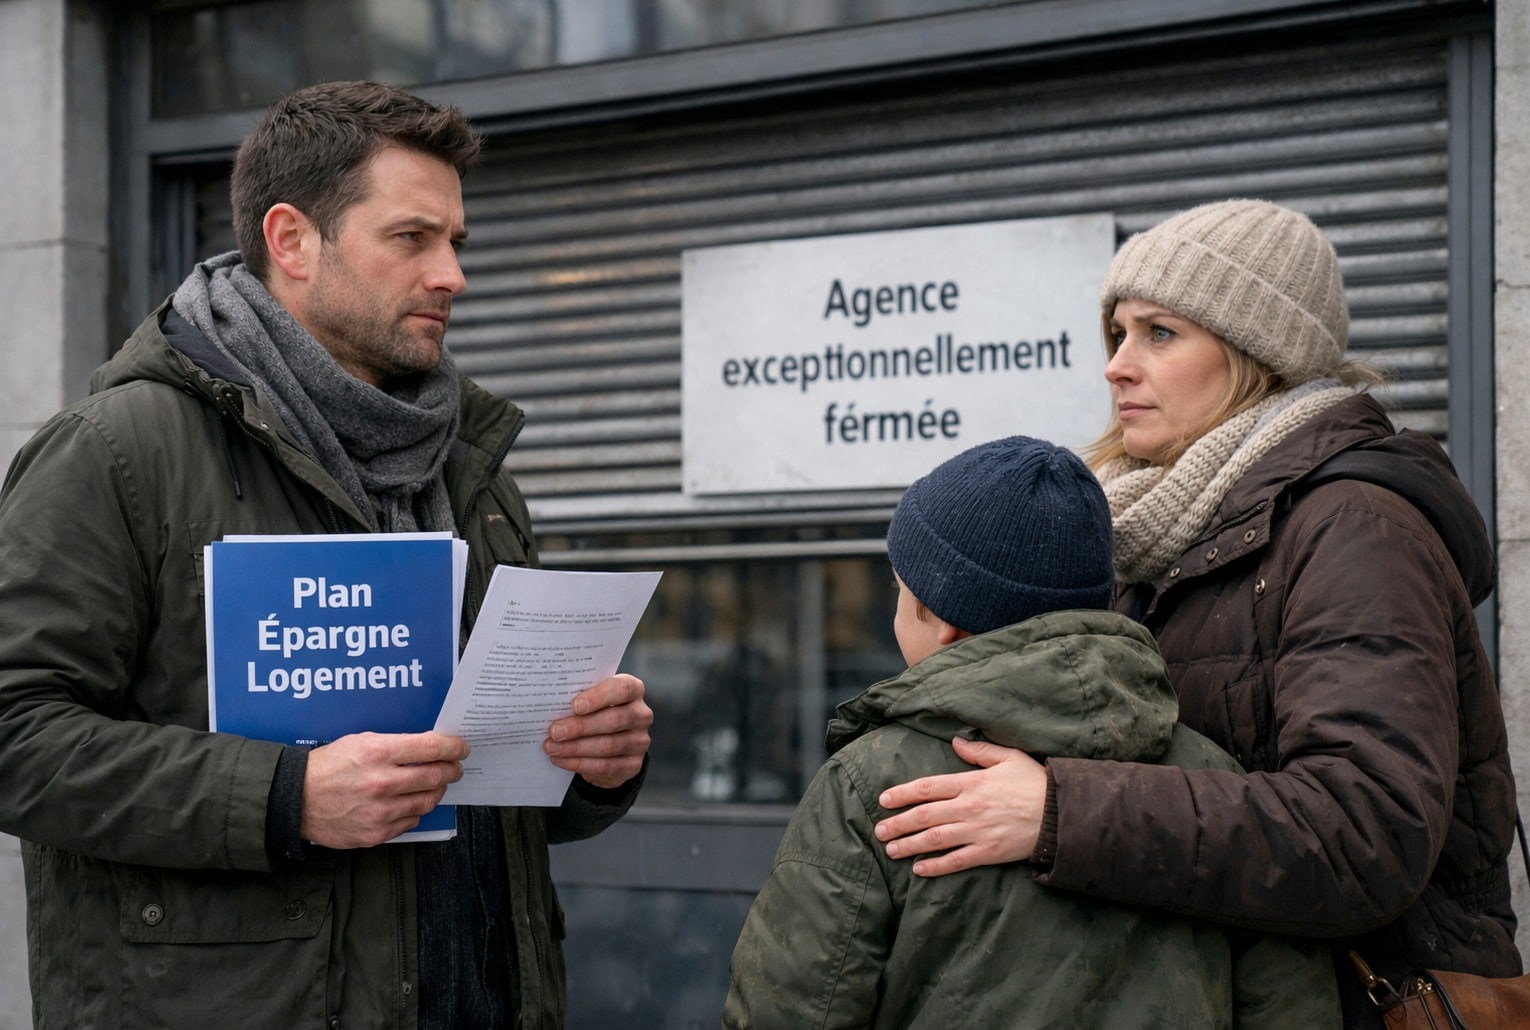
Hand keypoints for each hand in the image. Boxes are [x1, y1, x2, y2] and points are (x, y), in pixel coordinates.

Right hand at [301, 731, 467, 848]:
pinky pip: (411, 821)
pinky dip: (415, 811)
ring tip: (433, 784)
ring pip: (427, 801)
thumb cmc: (329, 766)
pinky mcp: (376, 832)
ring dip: (436, 791)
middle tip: (454, 767)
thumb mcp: (360, 741)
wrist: (296, 799)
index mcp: (378, 752)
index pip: (432, 748)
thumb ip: (395, 744)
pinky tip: (410, 802)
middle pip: (436, 776)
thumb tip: (430, 747)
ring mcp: (380, 811)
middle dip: (452, 770)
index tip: (461, 748)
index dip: (454, 747)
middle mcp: (382, 782)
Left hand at [545, 673, 651, 788]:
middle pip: (614, 720)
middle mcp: (641, 714)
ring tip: (552, 747)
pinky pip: (605, 766)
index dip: (598, 697)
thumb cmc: (595, 711)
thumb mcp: (591, 698)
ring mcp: (640, 741)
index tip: (574, 706)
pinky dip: (579, 764)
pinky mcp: (633, 764)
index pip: (622, 689)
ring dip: (576, 748)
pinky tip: (561, 760)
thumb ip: (579, 698)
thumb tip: (551, 705)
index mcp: (633, 689)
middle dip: (581, 727)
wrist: (609, 741)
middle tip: (555, 731)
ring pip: (609, 745)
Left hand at [873, 736, 1047, 875]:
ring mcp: (977, 832)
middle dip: (898, 823)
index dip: (903, 794)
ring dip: (909, 845)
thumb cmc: (1034, 783)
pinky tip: (919, 869)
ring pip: (935, 839)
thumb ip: (979, 750)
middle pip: (924, 816)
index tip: (884, 800)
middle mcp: (969, 808)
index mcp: (971, 783)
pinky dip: (936, 866)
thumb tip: (956, 742)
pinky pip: (957, 861)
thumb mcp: (1008, 757)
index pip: (927, 788)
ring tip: (891, 849)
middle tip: (879, 830)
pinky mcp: (988, 853)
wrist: (1061, 814)